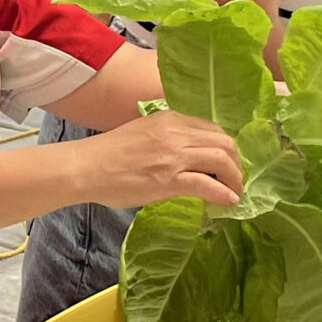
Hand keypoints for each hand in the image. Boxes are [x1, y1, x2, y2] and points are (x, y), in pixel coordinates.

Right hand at [77, 109, 244, 209]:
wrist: (85, 167)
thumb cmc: (108, 155)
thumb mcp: (143, 134)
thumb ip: (166, 140)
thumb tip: (186, 159)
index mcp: (170, 119)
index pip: (212, 128)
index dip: (225, 147)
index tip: (227, 163)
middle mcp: (176, 132)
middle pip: (223, 142)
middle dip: (236, 162)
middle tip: (235, 179)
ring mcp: (173, 155)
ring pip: (221, 159)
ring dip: (234, 178)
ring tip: (235, 192)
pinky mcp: (169, 179)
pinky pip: (207, 185)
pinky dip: (223, 193)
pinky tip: (229, 202)